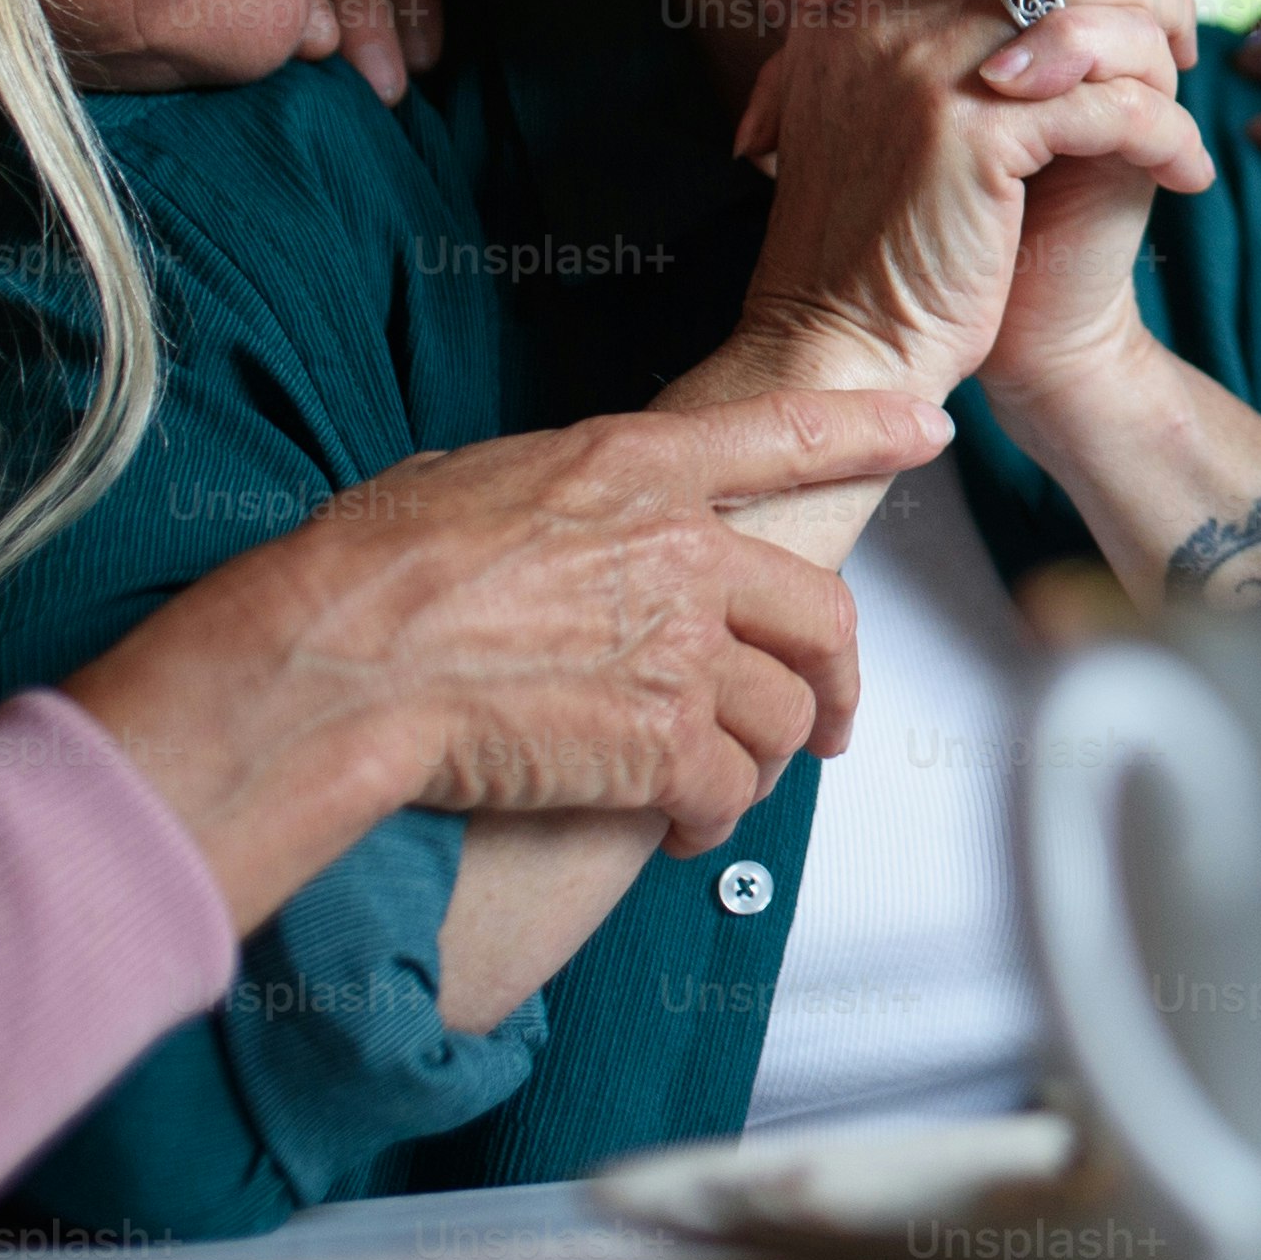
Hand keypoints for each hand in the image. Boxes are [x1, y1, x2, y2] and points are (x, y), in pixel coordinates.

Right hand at [64, 389, 955, 923]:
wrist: (335, 667)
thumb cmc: (363, 576)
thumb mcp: (465, 482)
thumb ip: (552, 498)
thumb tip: (553, 518)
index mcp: (633, 468)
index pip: (784, 436)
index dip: (867, 433)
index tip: (925, 432)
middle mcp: (682, 551)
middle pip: (822, 616)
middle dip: (839, 680)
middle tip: (831, 720)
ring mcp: (681, 649)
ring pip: (786, 715)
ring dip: (764, 763)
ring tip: (718, 790)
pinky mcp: (663, 744)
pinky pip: (731, 789)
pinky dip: (715, 818)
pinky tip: (680, 827)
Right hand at [722, 0, 1211, 403]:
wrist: (852, 345)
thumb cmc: (899, 234)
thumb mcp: (913, 108)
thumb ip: (963, 25)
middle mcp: (879, 9)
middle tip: (1175, 43)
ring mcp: (919, 63)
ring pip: (1092, 0)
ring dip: (1161, 56)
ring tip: (1180, 106)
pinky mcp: (972, 133)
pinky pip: (1114, 101)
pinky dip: (1169, 138)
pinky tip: (1186, 177)